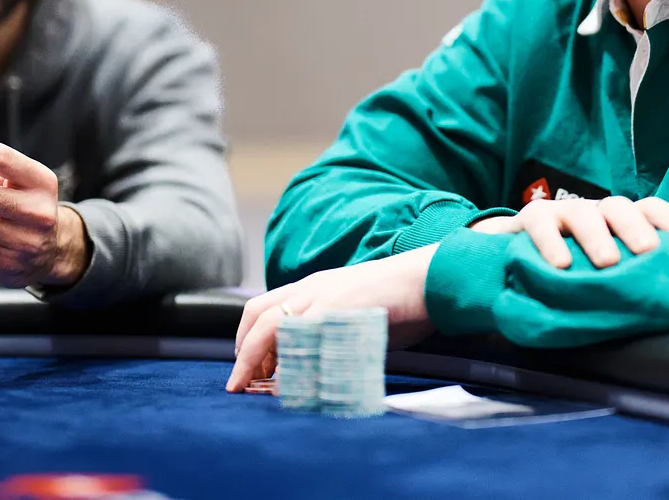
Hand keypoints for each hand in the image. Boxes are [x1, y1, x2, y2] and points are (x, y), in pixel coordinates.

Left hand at [225, 246, 437, 392]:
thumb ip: (333, 330)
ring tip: (254, 389)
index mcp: (314, 287)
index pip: (263, 308)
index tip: (248, 369)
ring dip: (256, 361)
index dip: (246, 340)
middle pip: (258, 318)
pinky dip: (289, 366)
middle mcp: (311, 289)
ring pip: (271, 328)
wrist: (429, 278)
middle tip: (239, 384)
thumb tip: (317, 365)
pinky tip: (289, 387)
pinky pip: (301, 340)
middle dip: (242, 354)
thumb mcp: (356, 311)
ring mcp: (323, 298)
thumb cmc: (401, 299)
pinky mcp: (338, 310)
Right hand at [469, 195, 668, 268]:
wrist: (515, 262)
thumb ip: (632, 278)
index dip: (667, 220)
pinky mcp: (532, 219)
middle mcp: (595, 213)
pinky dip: (551, 242)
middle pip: (619, 207)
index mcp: (619, 223)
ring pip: (583, 214)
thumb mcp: (605, 274)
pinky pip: (541, 224)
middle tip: (647, 251)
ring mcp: (563, 213)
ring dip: (597, 236)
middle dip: (635, 227)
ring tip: (607, 263)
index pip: (649, 209)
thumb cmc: (575, 272)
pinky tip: (560, 265)